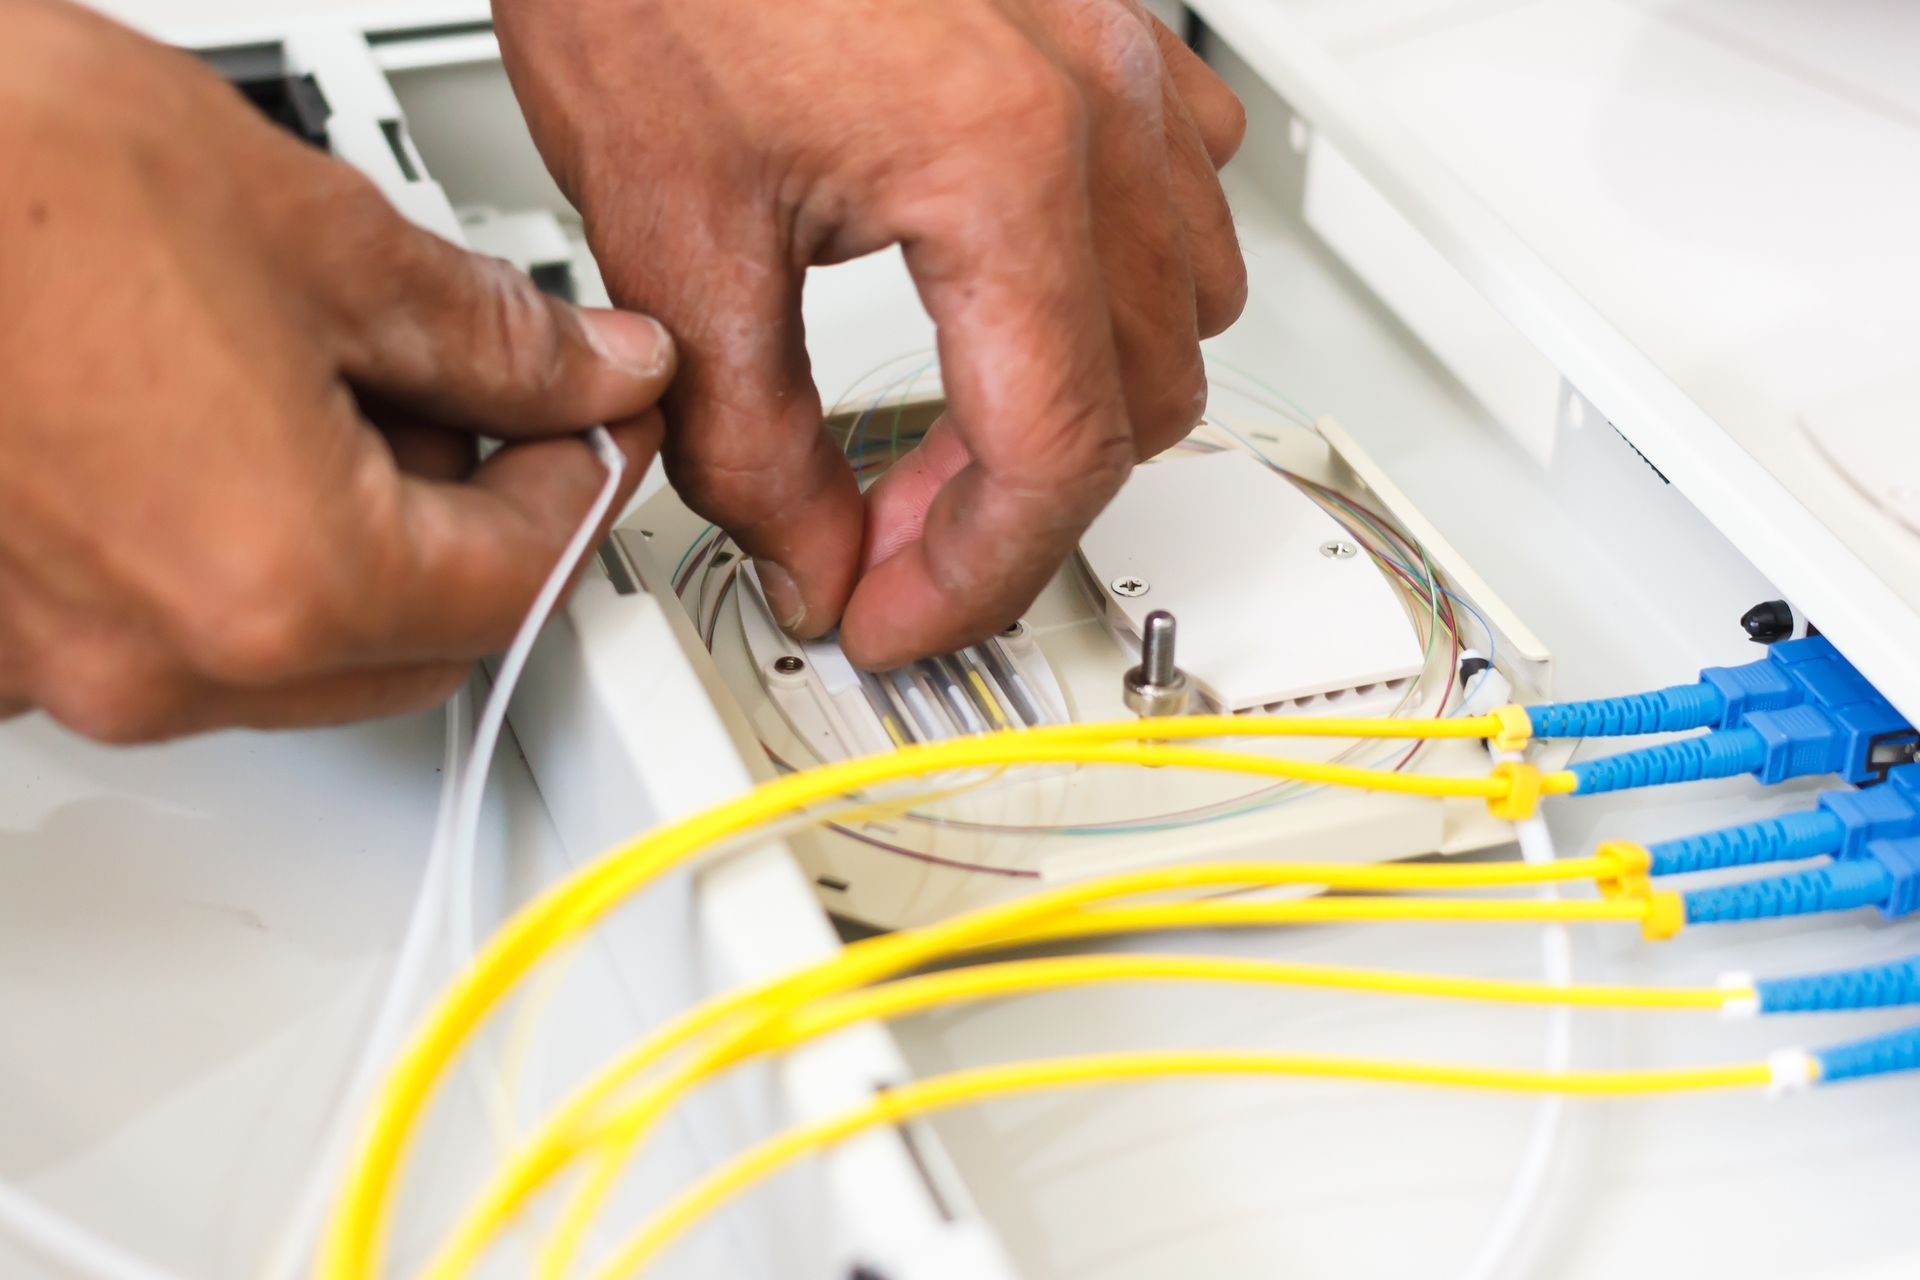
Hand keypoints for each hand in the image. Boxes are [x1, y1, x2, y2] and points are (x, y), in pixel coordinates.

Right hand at [0, 0, 675, 741]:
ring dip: (363, 537)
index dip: (588, 477)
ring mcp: (59, 662)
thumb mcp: (313, 231)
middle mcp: (165, 661)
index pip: (522, 573)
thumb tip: (590, 369)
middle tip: (497, 397)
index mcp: (281, 579)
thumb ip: (490, 336)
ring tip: (342, 381)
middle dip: (482, 517)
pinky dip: (238, 547)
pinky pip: (172, 623)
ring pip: (297, 643)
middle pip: (419, 634)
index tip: (605, 412)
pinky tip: (221, 424)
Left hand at [494, 0, 1244, 665]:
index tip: (898, 616)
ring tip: (961, 422)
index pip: (1054, 456)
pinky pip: (1187, 194)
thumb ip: (750, 441)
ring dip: (1085, 399)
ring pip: (1190, 311)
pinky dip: (1125, 280)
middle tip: (898, 535)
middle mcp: (1098, 112)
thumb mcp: (671, 229)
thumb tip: (808, 558)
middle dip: (1015, 505)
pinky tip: (1033, 286)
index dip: (977, 580)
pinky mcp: (1101, 28)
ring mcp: (1118, 61)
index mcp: (1005, 169)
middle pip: (1138, 406)